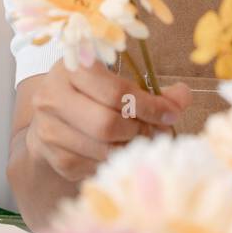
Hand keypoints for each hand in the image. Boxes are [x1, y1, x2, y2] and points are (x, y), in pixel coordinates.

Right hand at [25, 58, 190, 182]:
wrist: (50, 114)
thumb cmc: (91, 93)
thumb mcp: (118, 82)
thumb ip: (152, 91)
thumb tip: (184, 96)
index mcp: (73, 67)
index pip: (116, 91)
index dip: (149, 105)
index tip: (170, 114)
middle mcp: (52, 95)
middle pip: (107, 124)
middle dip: (138, 130)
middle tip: (152, 130)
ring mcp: (48, 127)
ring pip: (100, 149)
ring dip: (127, 148)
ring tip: (137, 141)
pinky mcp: (50, 155)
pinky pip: (91, 166)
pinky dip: (111, 161)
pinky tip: (116, 150)